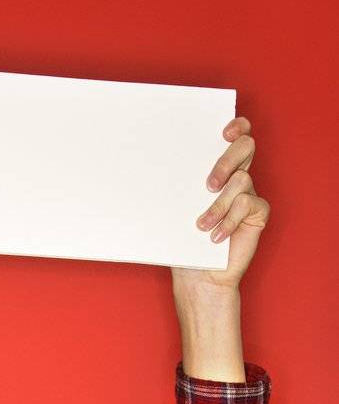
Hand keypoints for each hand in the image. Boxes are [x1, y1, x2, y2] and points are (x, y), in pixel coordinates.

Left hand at [172, 116, 269, 293]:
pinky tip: (216, 237)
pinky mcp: (257, 213)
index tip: (223, 131)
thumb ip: (174, 186)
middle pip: (245, 146)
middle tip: (208, 184)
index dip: (236, 126)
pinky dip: (229, 220)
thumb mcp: (174, 211)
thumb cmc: (185, 243)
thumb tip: (147, 166)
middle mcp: (236, 177)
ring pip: (242, 179)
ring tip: (201, 225)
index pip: (235, 135)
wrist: (199, 277)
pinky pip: (247, 204)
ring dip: (218, 205)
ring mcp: (248, 194)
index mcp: (219, 170)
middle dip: (227, 160)